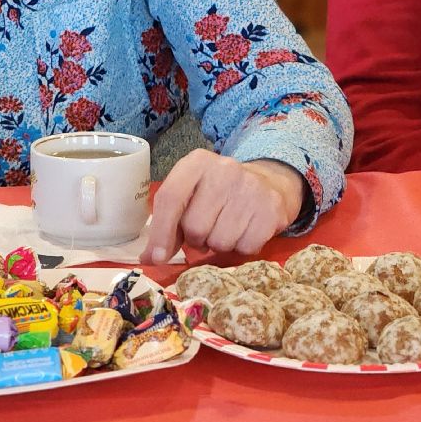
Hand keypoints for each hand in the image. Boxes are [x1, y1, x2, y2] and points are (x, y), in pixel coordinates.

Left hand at [142, 151, 305, 263]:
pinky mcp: (271, 208)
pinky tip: (246, 231)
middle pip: (195, 226)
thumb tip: (149, 259)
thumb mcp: (191, 195)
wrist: (269, 183)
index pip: (170, 198)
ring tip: (227, 228)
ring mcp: (251, 187)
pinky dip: (242, 248)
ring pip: (220, 242)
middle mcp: (225, 169)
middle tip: (207, 229)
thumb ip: (168, 224)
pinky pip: (245, 248)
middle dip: (197, 239)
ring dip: (219, 245)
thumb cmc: (220, 194)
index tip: (157, 257)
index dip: (161, 232)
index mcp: (197, 162)